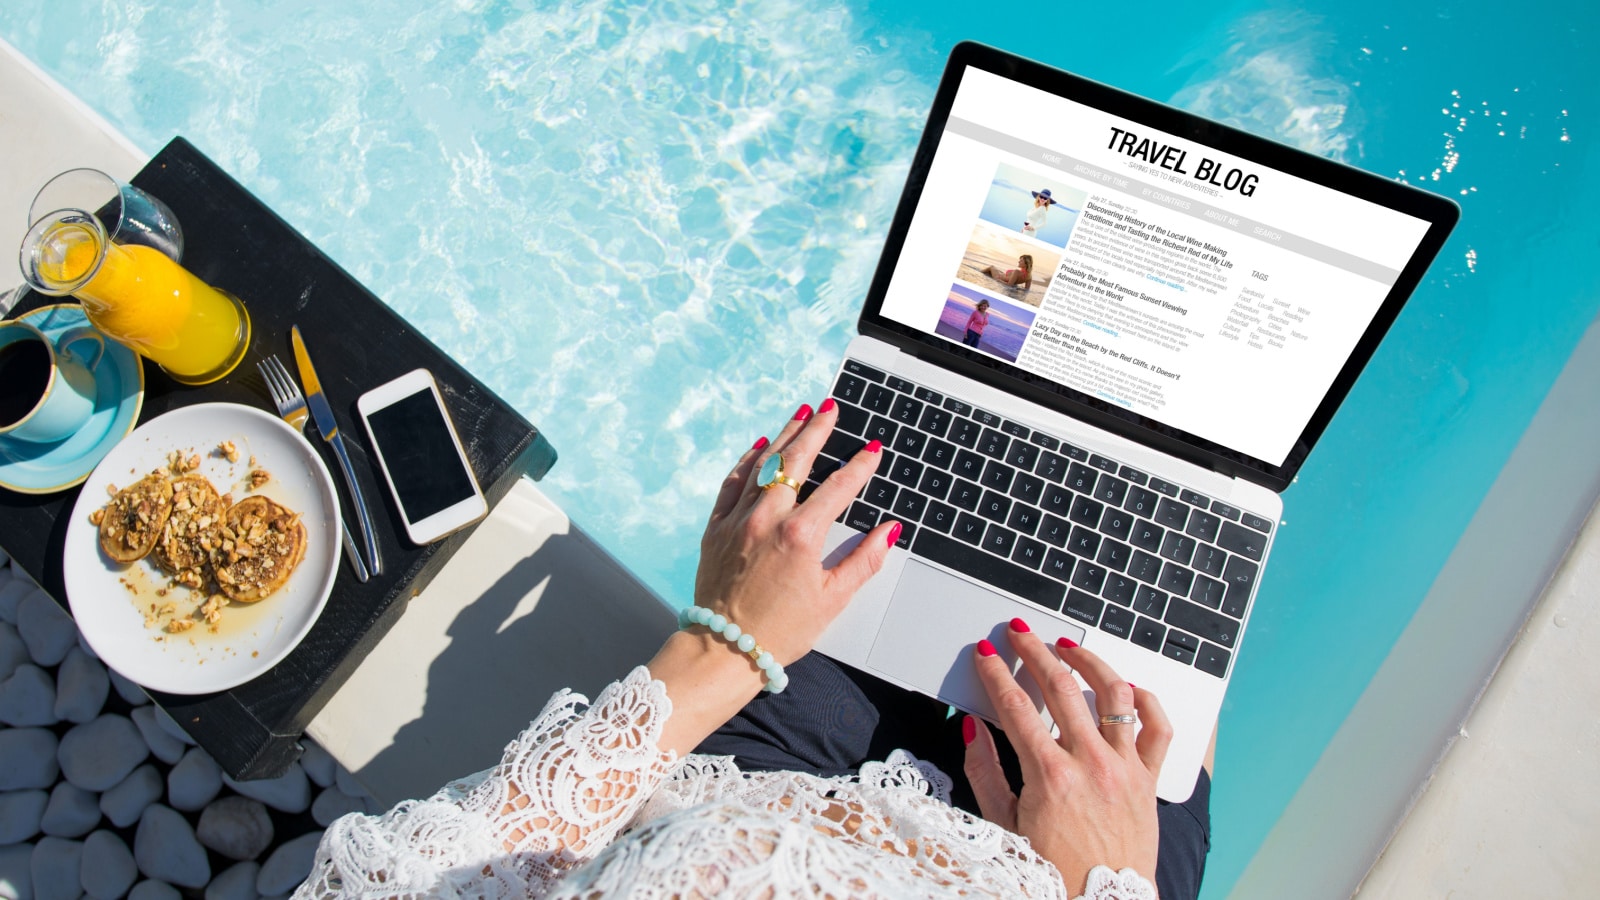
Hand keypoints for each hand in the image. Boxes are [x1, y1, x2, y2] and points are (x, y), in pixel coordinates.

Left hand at [694, 400, 896, 661]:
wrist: (723, 650)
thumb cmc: (780, 632)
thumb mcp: (832, 600)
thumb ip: (864, 561)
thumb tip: (888, 532)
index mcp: (800, 536)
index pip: (838, 488)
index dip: (860, 467)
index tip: (872, 450)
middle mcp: (767, 519)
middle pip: (796, 461)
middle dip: (817, 431)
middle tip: (830, 409)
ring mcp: (738, 521)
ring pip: (763, 465)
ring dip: (785, 436)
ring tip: (801, 414)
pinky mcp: (715, 528)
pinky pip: (732, 483)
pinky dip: (747, 462)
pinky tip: (758, 447)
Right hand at [962, 620, 1170, 894]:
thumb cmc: (1051, 872)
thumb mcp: (1004, 824)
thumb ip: (986, 772)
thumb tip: (974, 729)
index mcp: (1051, 776)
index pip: (1016, 706)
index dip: (996, 672)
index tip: (986, 653)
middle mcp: (1091, 764)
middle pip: (1061, 687)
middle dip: (1034, 651)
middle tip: (1019, 632)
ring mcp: (1125, 768)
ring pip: (1113, 694)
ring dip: (1089, 661)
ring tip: (1069, 647)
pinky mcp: (1149, 780)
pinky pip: (1158, 729)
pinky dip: (1146, 701)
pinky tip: (1128, 688)